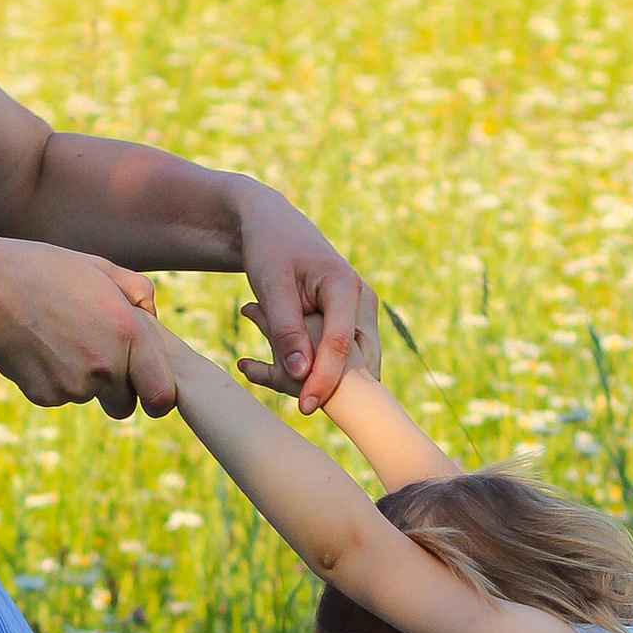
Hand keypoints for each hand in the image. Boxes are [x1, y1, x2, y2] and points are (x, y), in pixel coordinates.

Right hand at [0, 241, 176, 418]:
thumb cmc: (47, 271)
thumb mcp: (100, 268)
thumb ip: (138, 291)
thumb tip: (154, 319)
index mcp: (129, 334)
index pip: (162, 396)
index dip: (157, 396)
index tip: (147, 391)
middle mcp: (105, 366)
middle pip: (124, 404)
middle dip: (115, 389)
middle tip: (91, 354)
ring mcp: (73, 385)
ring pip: (88, 397)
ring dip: (79, 378)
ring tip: (56, 337)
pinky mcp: (44, 396)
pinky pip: (58, 397)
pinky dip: (51, 379)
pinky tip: (37, 347)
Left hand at [234, 192, 379, 414]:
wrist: (274, 225)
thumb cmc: (268, 250)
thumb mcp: (271, 286)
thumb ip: (285, 329)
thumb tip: (300, 374)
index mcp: (346, 286)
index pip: (340, 345)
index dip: (323, 380)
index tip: (304, 407)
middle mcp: (363, 300)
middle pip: (359, 359)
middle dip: (335, 386)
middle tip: (302, 406)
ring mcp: (362, 311)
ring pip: (355, 361)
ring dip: (328, 378)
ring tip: (292, 389)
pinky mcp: (353, 319)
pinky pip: (345, 354)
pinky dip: (323, 368)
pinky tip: (294, 376)